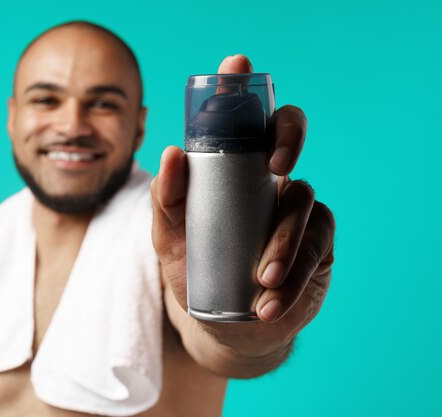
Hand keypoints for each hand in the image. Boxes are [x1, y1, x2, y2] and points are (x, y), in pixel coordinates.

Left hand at [151, 55, 335, 357]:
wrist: (224, 323)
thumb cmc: (196, 272)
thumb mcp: (171, 240)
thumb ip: (167, 202)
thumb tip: (173, 153)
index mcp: (232, 173)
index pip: (241, 122)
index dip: (243, 91)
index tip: (237, 66)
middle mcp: (267, 181)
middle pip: (288, 133)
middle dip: (286, 135)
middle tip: (274, 165)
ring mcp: (296, 211)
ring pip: (302, 200)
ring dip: (283, 241)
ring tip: (261, 279)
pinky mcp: (319, 245)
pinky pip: (315, 248)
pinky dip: (294, 275)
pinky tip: (271, 302)